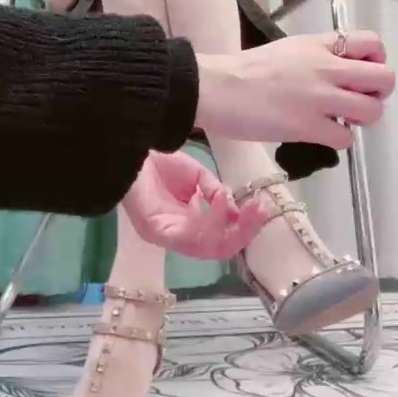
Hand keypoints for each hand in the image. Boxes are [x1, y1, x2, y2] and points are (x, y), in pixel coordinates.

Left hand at [123, 150, 266, 257]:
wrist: (133, 147)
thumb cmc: (160, 162)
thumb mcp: (198, 177)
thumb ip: (215, 194)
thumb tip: (237, 211)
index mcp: (189, 224)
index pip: (222, 238)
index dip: (244, 228)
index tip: (263, 208)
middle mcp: (179, 235)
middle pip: (218, 249)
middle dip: (244, 232)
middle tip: (261, 211)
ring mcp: (167, 236)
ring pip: (207, 248)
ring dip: (231, 228)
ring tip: (245, 206)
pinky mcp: (156, 231)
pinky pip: (189, 237)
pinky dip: (210, 221)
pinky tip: (218, 201)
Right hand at [195, 30, 394, 145]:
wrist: (217, 88)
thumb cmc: (246, 69)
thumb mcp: (289, 49)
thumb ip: (318, 56)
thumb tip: (339, 72)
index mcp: (320, 45)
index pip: (372, 43)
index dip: (377, 61)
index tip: (361, 74)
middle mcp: (327, 67)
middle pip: (384, 78)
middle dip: (378, 94)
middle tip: (358, 101)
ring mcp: (320, 98)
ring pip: (372, 111)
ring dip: (361, 120)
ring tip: (340, 120)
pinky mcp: (309, 126)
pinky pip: (346, 138)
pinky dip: (338, 140)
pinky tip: (321, 135)